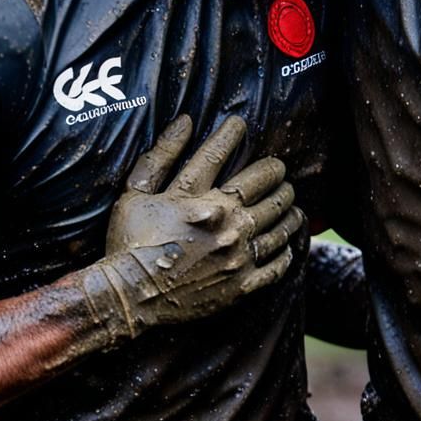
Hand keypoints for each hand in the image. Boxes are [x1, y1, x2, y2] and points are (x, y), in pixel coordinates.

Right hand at [81, 114, 302, 341]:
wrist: (129, 299)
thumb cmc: (129, 243)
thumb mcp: (135, 194)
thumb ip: (160, 156)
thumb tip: (186, 120)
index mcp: (194, 196)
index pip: (219, 152)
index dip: (232, 132)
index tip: (240, 124)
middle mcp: (222, 219)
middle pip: (263, 184)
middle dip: (275, 172)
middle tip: (279, 170)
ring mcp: (235, 252)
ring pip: (278, 222)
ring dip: (289, 208)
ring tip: (292, 204)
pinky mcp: (241, 283)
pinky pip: (276, 264)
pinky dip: (286, 251)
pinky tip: (288, 244)